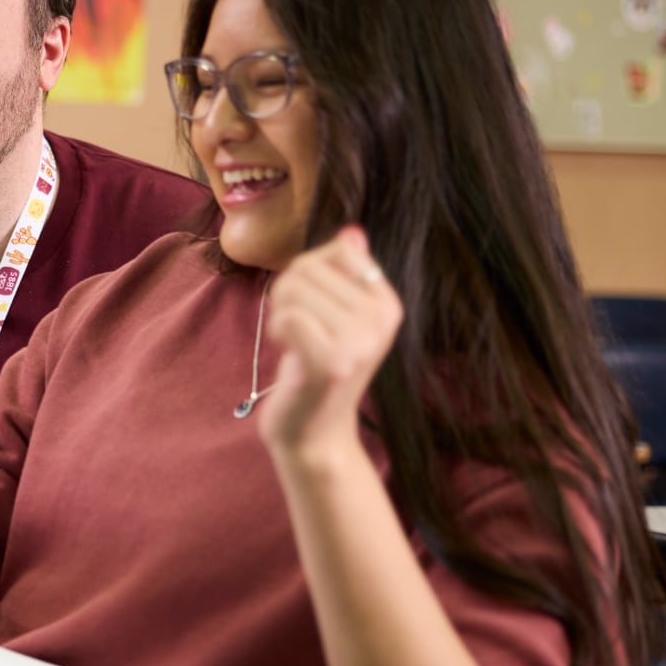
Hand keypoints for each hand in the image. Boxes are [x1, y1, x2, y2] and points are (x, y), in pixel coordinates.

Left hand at [258, 226, 403, 470]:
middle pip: (307, 266)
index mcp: (387, 304)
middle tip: (297, 330)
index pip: (335, 251)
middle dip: (287, 294)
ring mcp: (360, 343)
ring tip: (295, 342)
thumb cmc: (315, 367)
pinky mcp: (333, 364)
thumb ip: (342, 273)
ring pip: (293, 289)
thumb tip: (352, 233)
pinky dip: (277, 329)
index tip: (313, 307)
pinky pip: (288, 317)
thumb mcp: (335, 316)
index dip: (308, 273)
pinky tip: (289, 352)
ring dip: (280, 313)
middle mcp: (382, 321)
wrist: (314, 432)